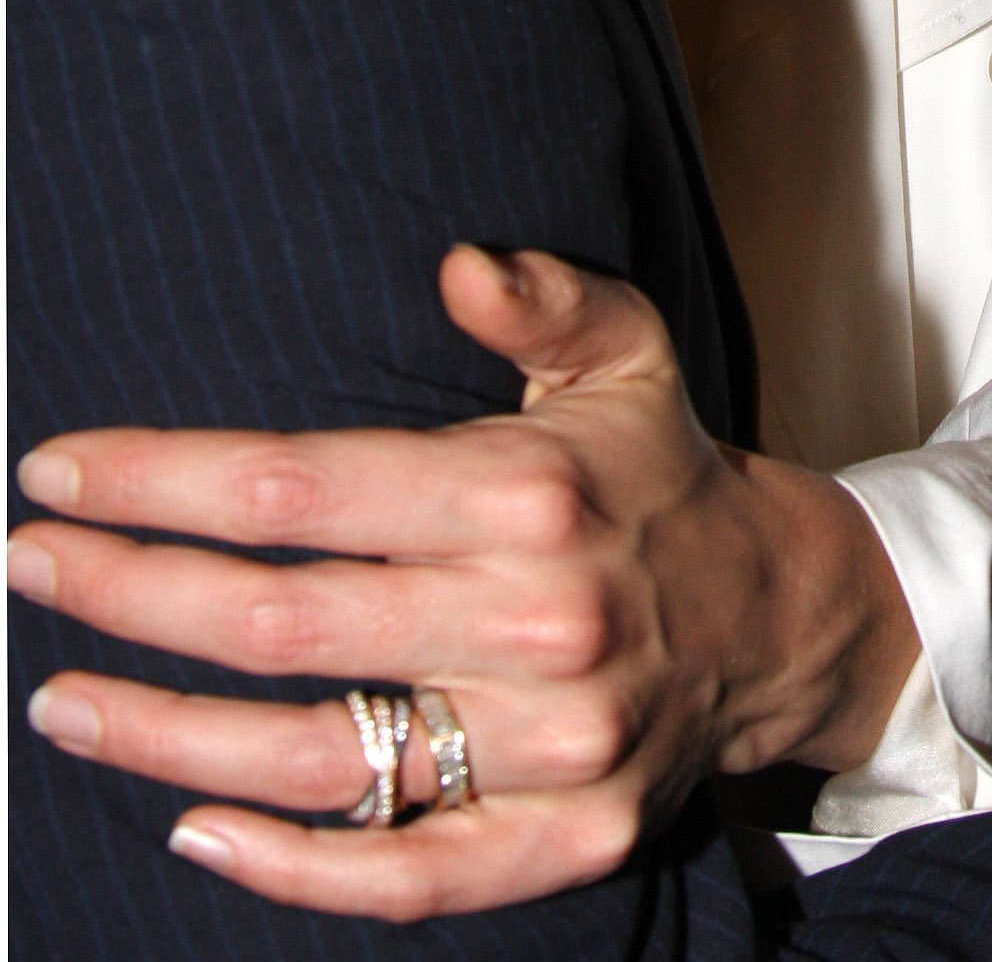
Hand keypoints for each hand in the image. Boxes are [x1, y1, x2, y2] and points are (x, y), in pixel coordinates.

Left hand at [7, 247, 917, 919]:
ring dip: (163, 738)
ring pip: (314, 758)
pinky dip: (285, 868)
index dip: (163, 480)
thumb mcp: (625, 350)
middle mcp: (535, 625)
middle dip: (129, 593)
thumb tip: (460, 263)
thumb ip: (542, 300)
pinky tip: (188, 829)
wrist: (772, 614)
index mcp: (528, 497)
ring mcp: (546, 749)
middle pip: (280, 623)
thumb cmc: (655, 470)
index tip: (59, 472)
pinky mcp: (557, 843)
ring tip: (63, 700)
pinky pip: (399, 875)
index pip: (301, 488)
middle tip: (31, 567)